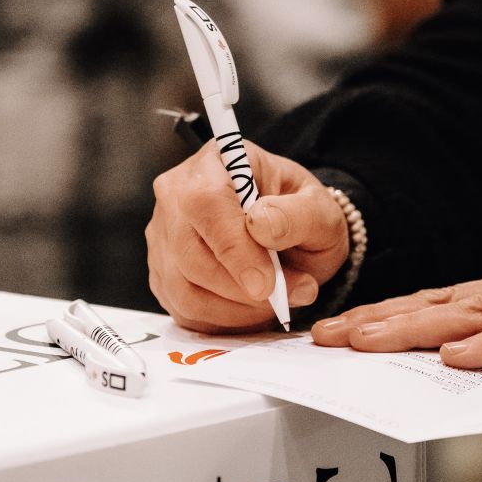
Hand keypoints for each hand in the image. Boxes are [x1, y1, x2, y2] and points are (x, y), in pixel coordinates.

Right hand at [146, 140, 348, 332]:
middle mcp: (177, 194)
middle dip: (241, 287)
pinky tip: (251, 309)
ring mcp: (163, 235)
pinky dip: (222, 320)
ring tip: (275, 301)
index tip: (266, 283)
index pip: (206, 203)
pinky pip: (183, 309)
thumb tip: (261, 225)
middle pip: (189, 252)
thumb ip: (298, 215)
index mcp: (217, 161)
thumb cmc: (300, 214)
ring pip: (184, 288)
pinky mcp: (162, 273)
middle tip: (288, 295)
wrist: (289, 234)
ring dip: (235, 308)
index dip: (233, 248)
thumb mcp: (319, 209)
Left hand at [311, 256, 481, 416]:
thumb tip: (450, 382)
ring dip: (416, 328)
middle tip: (326, 337)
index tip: (336, 332)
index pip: (438, 304)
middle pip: (440, 304)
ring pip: (474, 313)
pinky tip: (457, 356)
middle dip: (379, 322)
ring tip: (367, 341)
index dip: (386, 318)